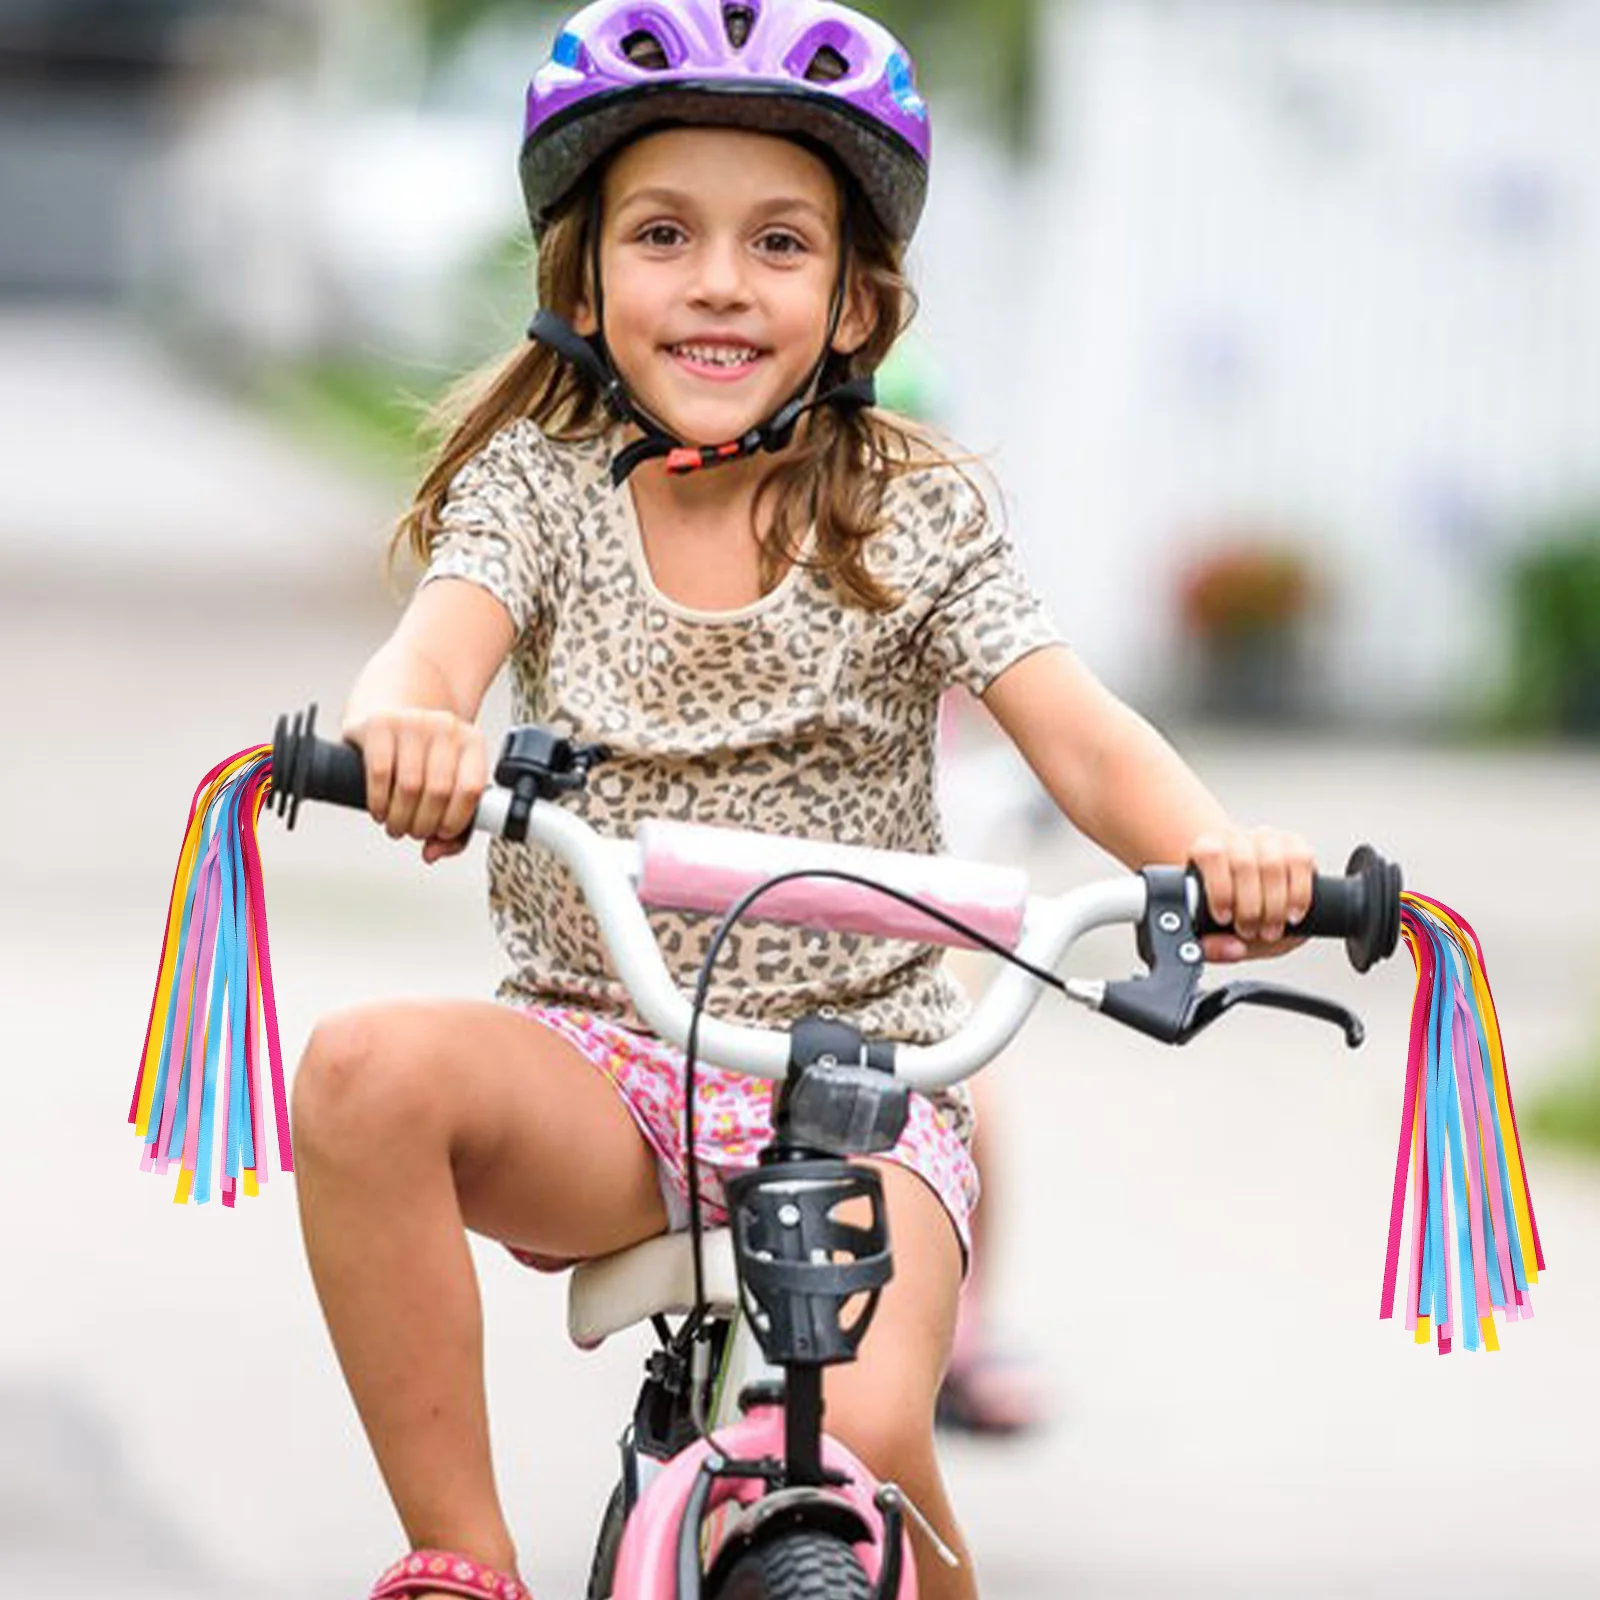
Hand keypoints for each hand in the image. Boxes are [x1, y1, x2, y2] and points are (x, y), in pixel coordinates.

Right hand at [341, 707, 487, 862]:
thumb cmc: (422, 755)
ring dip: (400, 819)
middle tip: (414, 833)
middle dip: (423, 824)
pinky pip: (380, 773)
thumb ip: (452, 824)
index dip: (456, 820)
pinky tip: (380, 810)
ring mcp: (413, 722)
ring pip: (410, 786)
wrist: (390, 712)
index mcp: (472, 742)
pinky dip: (379, 802)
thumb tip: (433, 853)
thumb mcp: (446, 780)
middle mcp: (447, 727)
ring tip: (396, 826)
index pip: (472, 789)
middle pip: (439, 791)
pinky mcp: (380, 724)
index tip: (442, 834)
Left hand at [1186, 826, 1315, 961]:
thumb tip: (1234, 949)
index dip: (1219, 889)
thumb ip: (1213, 946)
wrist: (1245, 890)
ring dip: (1275, 904)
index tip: (1224, 918)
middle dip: (1249, 907)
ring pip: (1274, 863)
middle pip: (1245, 864)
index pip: (1212, 855)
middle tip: (1251, 932)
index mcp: (1206, 849)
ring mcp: (1266, 838)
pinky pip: (1301, 860)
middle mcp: (1236, 838)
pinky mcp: (1294, 844)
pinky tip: (1293, 914)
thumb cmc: (1226, 909)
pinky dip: (1299, 892)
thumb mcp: (1212, 930)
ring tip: (1271, 930)